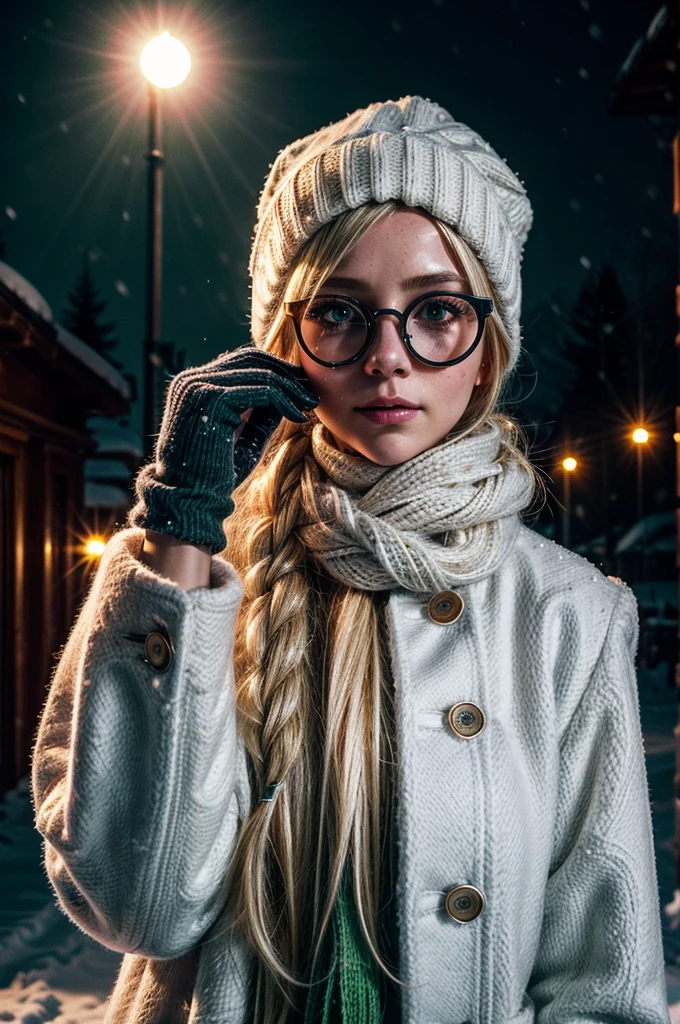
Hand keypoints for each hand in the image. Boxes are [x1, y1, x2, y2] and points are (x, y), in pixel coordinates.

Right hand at [127, 347, 318, 552]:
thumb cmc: (214, 476)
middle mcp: (191, 379)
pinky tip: (299, 416)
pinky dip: (285, 400)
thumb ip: (260, 414)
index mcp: (193, 385)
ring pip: (259, 372)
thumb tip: (287, 394)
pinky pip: (261, 389)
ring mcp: (199, 385)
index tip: (302, 389)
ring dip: (291, 388)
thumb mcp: (244, 438)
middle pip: (251, 359)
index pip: (241, 362)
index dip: (275, 371)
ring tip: (310, 404)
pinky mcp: (212, 398)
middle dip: (286, 374)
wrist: (190, 500)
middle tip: (312, 394)